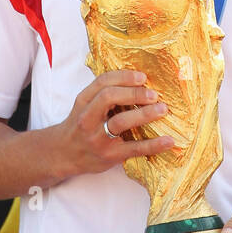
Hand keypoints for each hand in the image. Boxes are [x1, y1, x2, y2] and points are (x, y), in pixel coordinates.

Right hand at [56, 70, 173, 178]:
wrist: (63, 154)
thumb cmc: (79, 125)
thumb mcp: (84, 105)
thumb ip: (102, 93)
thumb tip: (138, 80)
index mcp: (83, 101)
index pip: (102, 82)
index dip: (124, 77)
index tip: (143, 76)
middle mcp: (88, 118)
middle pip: (109, 97)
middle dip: (134, 93)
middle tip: (154, 94)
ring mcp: (97, 138)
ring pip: (121, 121)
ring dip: (145, 114)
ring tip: (163, 110)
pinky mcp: (109, 156)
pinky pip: (133, 148)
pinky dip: (153, 144)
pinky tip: (168, 141)